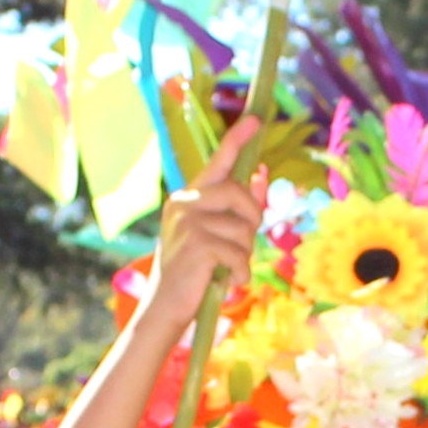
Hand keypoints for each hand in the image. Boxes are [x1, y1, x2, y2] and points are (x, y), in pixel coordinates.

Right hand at [147, 150, 261, 319]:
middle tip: (238, 248)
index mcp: (188, 197)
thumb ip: (236, 209)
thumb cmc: (194, 272)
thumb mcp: (216, 235)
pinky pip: (239, 254)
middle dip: (251, 223)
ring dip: (244, 255)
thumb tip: (261, 175)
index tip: (257, 119)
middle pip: (241, 195)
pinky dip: (241, 274)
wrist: (165, 307)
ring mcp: (188, 221)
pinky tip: (228, 283)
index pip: (218, 162)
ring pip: (244, 230)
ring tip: (225, 269)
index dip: (238, 139)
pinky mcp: (197, 243)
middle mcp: (184, 202)